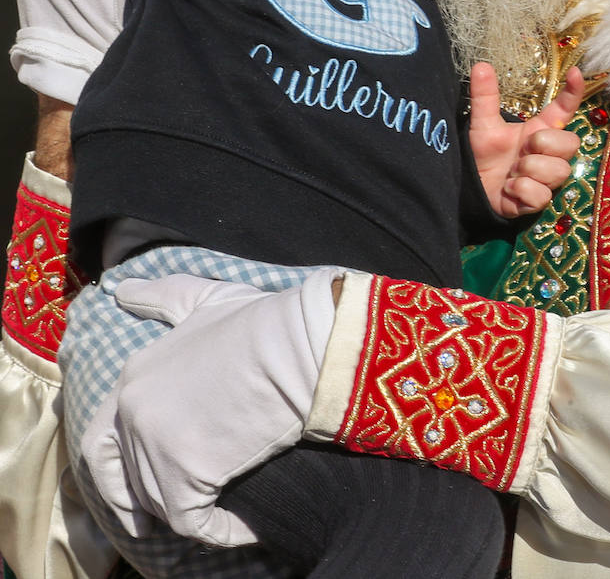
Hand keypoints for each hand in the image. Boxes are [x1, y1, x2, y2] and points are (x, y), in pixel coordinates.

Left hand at [82, 268, 338, 546]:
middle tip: (162, 518)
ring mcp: (153, 445)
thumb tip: (120, 289)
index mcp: (133, 375)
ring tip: (224, 511)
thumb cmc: (261, 322)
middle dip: (135, 506)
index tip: (147, 482)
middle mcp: (132, 411)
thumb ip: (160, 297)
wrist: (295, 347)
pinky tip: (246, 526)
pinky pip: (193, 523)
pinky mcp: (183, 475)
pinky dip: (220, 531)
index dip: (121, 468)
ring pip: (158, 502)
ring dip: (190, 512)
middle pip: (122, 479)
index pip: (103, 439)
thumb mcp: (204, 300)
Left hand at [469, 64, 583, 217]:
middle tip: (522, 149)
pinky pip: (541, 194)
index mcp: (540, 129)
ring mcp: (547, 177)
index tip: (574, 72)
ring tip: (511, 171)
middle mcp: (549, 152)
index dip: (573, 91)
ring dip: (528, 170)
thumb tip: (481, 65)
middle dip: (544, 144)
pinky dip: (520, 190)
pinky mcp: (540, 201)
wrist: (473, 187)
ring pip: (558, 170)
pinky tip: (509, 188)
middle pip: (571, 143)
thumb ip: (485, 97)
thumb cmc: (484, 153)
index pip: (565, 108)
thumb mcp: (483, 124)